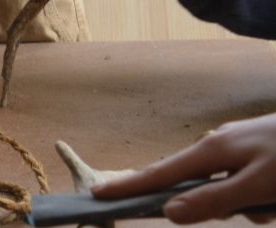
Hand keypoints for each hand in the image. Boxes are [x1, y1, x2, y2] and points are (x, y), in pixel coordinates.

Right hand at [93, 112, 275, 223]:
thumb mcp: (258, 186)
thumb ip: (215, 200)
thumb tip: (169, 213)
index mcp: (212, 151)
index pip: (160, 174)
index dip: (131, 186)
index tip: (98, 194)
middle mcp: (218, 144)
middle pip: (199, 184)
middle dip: (223, 206)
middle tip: (262, 206)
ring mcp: (239, 144)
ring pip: (230, 186)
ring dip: (254, 203)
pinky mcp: (259, 148)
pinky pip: (248, 179)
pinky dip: (264, 194)